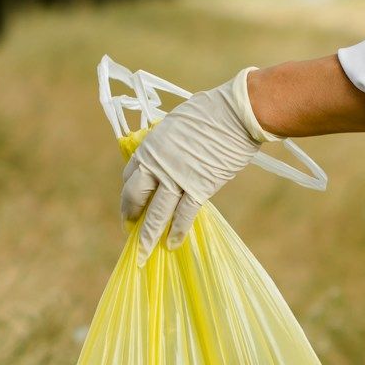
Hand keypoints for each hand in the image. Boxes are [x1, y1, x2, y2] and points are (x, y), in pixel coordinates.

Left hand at [119, 66, 279, 263]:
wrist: (236, 115)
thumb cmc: (211, 112)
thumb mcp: (177, 124)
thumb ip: (168, 143)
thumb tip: (170, 151)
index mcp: (150, 146)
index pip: (130, 174)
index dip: (129, 191)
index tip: (130, 201)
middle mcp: (158, 164)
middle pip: (135, 196)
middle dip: (130, 215)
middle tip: (129, 229)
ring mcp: (177, 178)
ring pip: (156, 213)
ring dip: (148, 235)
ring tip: (142, 253)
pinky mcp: (199, 188)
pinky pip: (183, 216)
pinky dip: (177, 232)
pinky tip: (172, 245)